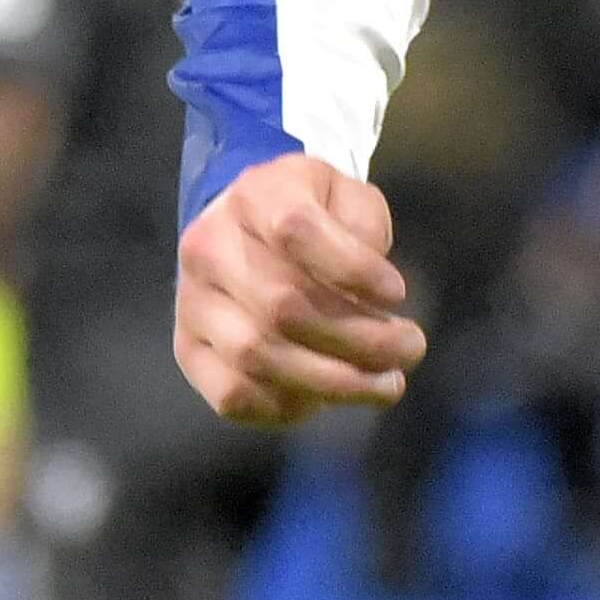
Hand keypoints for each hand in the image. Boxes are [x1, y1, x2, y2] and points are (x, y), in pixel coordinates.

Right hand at [174, 154, 424, 423]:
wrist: (249, 229)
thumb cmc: (314, 213)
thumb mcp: (347, 196)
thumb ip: (364, 228)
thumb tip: (374, 296)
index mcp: (253, 194)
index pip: (296, 230)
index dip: (353, 268)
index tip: (398, 294)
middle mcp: (209, 246)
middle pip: (282, 305)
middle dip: (359, 339)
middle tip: (411, 350)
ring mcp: (191, 302)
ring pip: (257, 356)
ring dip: (332, 382)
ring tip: (386, 386)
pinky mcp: (188, 350)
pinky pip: (232, 395)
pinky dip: (288, 406)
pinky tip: (330, 400)